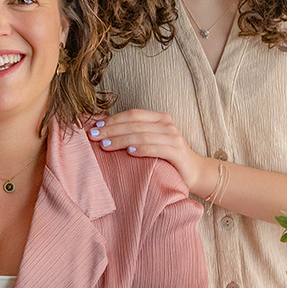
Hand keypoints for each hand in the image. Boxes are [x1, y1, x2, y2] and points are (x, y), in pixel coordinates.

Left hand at [88, 109, 211, 195]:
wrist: (193, 172)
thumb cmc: (166, 158)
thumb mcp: (149, 143)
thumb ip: (132, 136)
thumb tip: (103, 134)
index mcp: (158, 118)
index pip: (132, 115)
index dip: (112, 119)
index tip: (93, 127)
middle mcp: (167, 124)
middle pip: (134, 124)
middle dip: (111, 130)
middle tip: (93, 136)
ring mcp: (173, 137)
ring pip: (142, 135)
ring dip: (121, 139)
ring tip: (105, 145)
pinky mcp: (177, 152)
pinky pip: (157, 148)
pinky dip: (142, 149)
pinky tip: (129, 152)